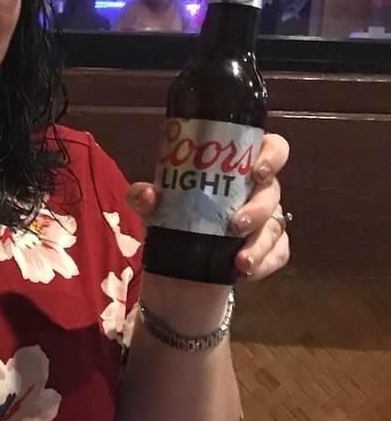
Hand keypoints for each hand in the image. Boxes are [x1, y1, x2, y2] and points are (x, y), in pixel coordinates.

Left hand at [126, 132, 291, 283]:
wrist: (177, 261)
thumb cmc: (174, 216)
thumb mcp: (154, 207)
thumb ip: (143, 196)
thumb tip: (148, 194)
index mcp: (238, 168)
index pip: (270, 148)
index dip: (272, 154)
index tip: (258, 171)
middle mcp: (258, 191)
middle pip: (272, 191)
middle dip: (259, 209)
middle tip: (237, 225)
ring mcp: (268, 220)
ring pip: (276, 227)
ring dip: (260, 244)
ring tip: (242, 261)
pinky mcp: (271, 249)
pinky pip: (278, 254)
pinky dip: (266, 263)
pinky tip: (249, 272)